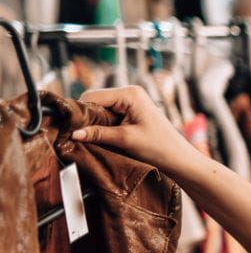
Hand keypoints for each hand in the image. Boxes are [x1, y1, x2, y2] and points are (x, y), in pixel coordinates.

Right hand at [71, 86, 195, 173]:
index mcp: (130, 93)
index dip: (79, 111)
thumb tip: (73, 133)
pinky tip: (99, 137)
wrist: (180, 159)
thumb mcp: (126, 140)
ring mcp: (131, 102)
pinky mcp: (132, 112)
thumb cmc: (160, 147)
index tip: (69, 127)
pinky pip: (109, 116)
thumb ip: (99, 134)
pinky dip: (102, 126)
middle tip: (77, 135)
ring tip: (89, 138)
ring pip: (100, 109)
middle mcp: (130, 93)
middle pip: (95, 101)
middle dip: (86, 117)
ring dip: (94, 123)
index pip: (92, 96)